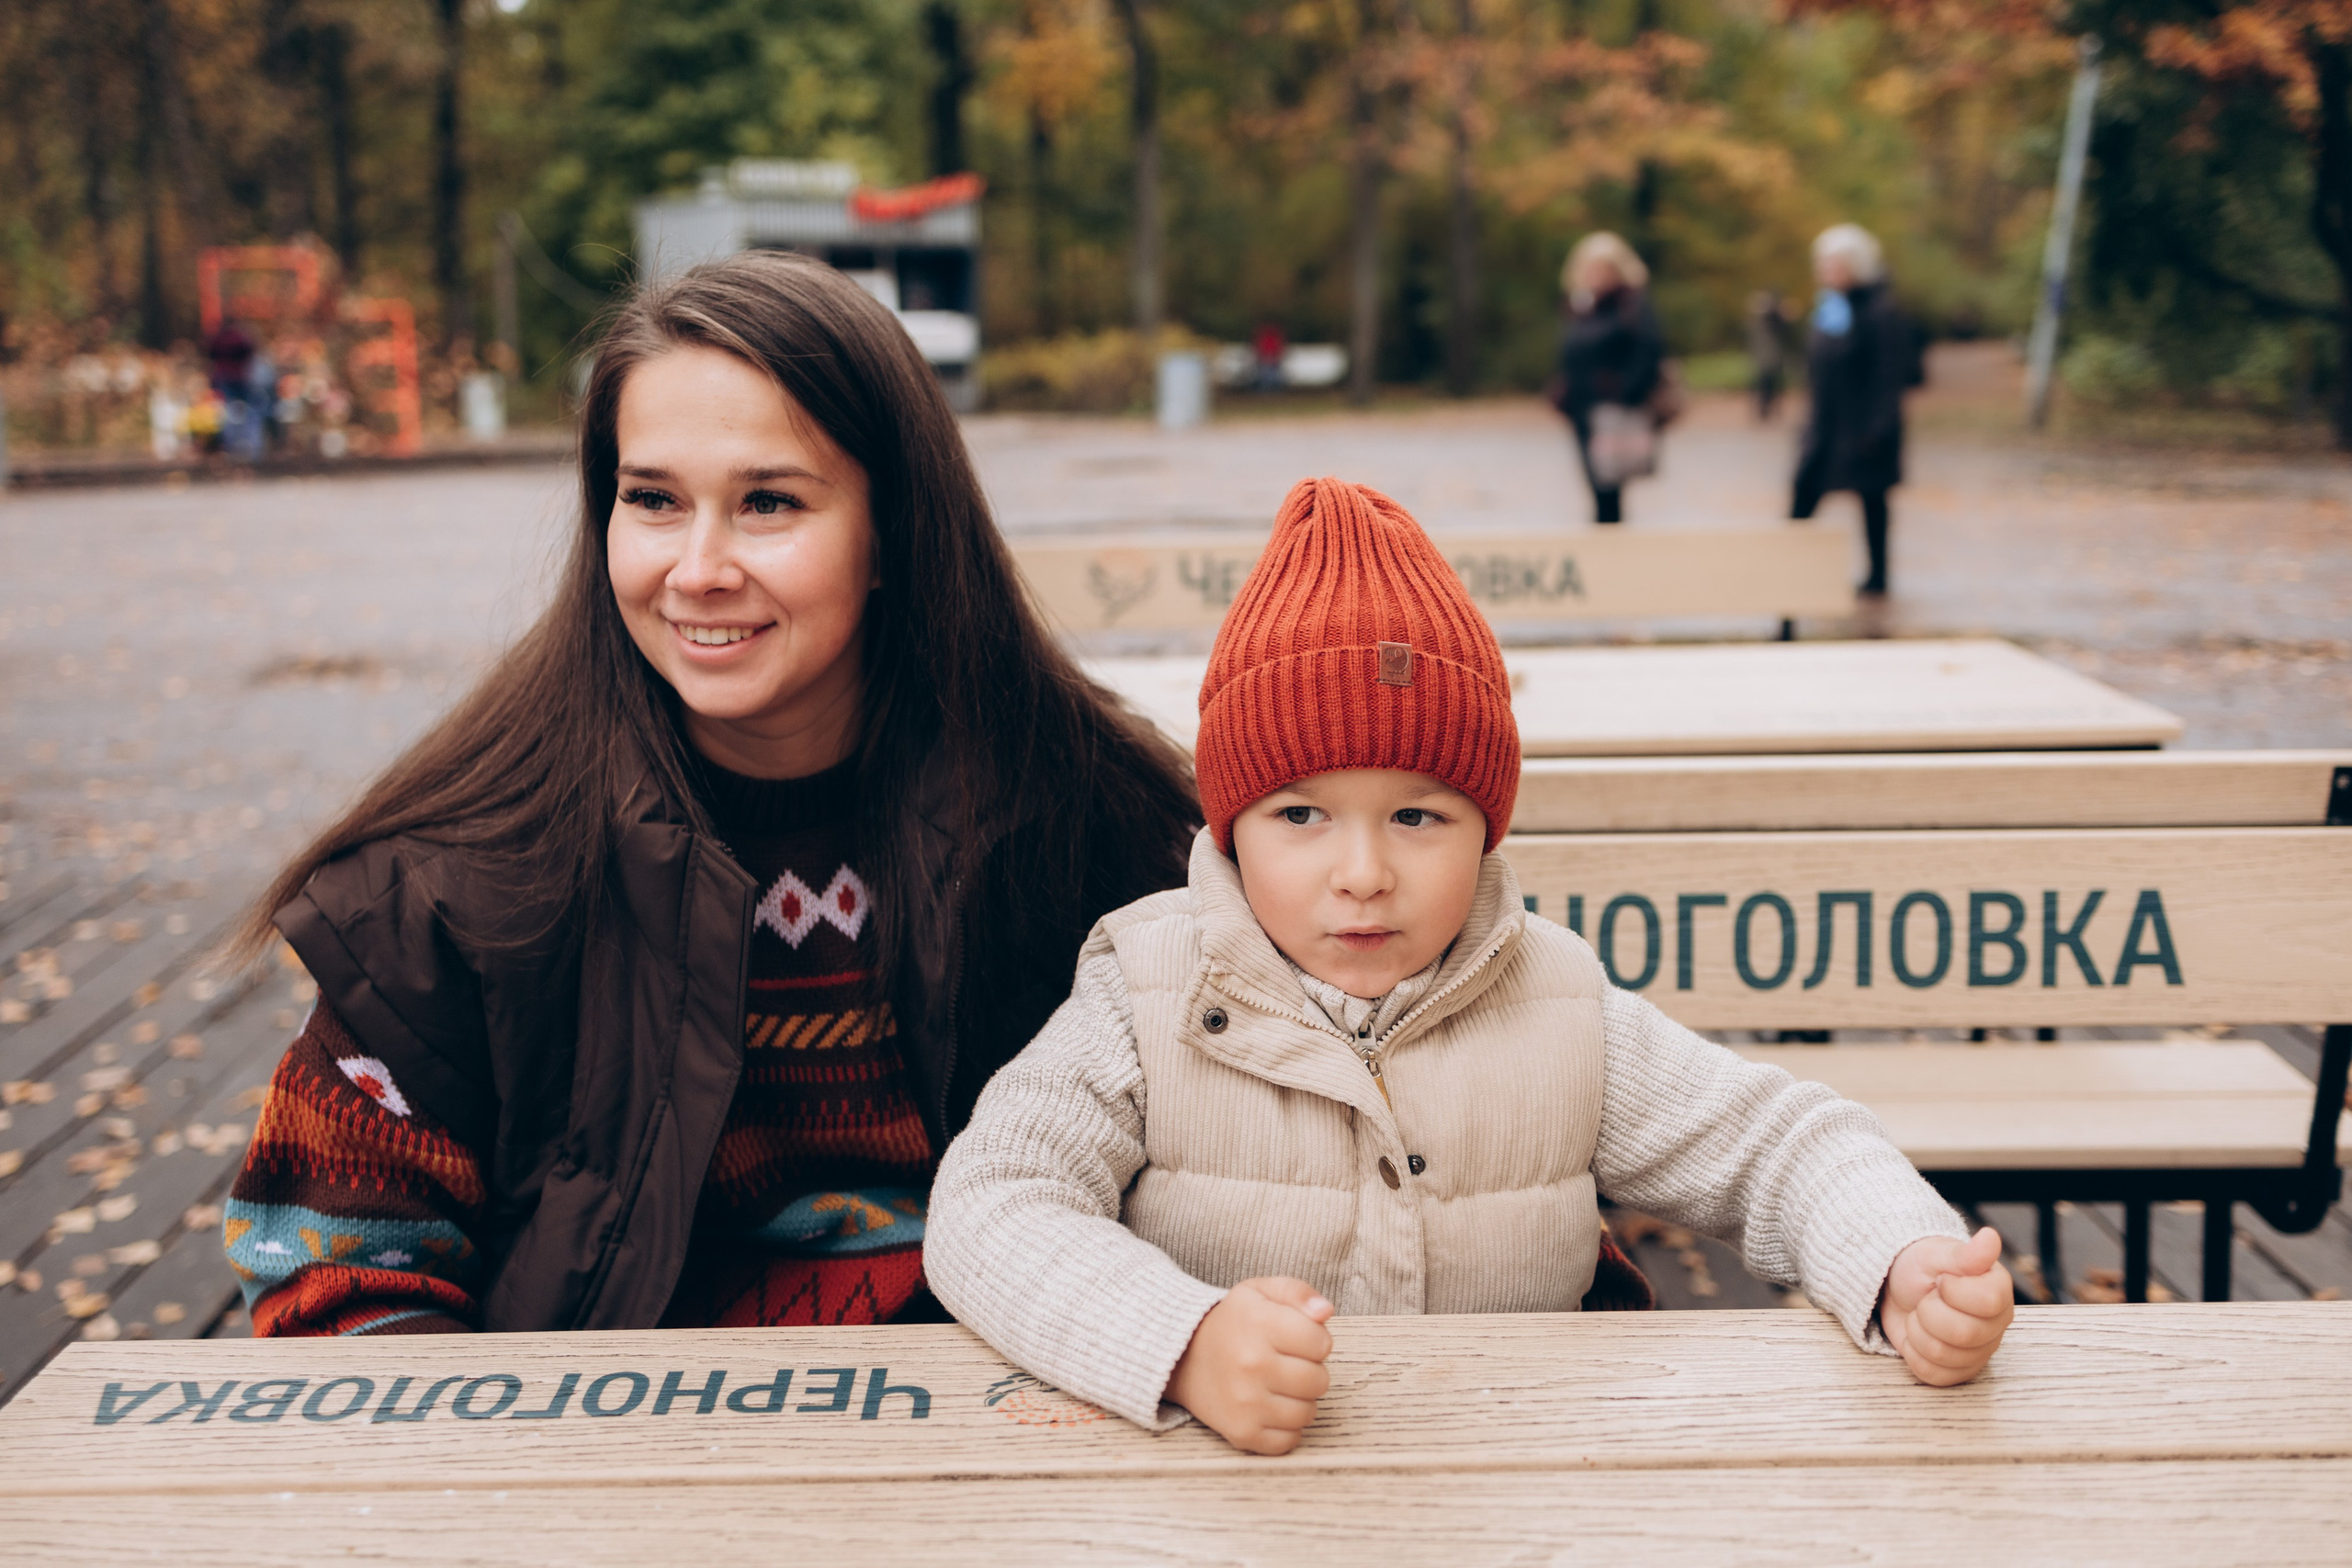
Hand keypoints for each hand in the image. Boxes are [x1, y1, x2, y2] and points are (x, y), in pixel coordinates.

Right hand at [1164, 1276, 1335, 1453]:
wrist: (1183, 1356)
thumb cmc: (1233, 1323)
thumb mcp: (1260, 1291)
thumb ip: (1298, 1292)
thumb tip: (1325, 1311)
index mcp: (1259, 1322)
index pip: (1322, 1343)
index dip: (1316, 1340)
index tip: (1298, 1339)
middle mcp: (1251, 1363)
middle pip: (1319, 1381)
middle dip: (1311, 1371)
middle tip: (1287, 1363)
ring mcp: (1245, 1402)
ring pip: (1308, 1413)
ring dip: (1300, 1400)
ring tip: (1279, 1384)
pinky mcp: (1241, 1432)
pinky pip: (1289, 1440)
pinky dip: (1285, 1427)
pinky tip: (1270, 1407)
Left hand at [1879, 1227, 2015, 1386]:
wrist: (1900, 1288)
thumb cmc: (1923, 1267)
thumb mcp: (1937, 1254)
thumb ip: (1965, 1254)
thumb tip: (1991, 1238)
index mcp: (1998, 1291)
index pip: (1987, 1302)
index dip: (1952, 1290)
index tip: (1940, 1279)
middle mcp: (1996, 1324)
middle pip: (1962, 1334)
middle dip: (1928, 1311)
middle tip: (1926, 1298)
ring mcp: (1979, 1351)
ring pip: (1943, 1356)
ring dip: (1917, 1331)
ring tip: (1921, 1315)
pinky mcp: (1959, 1371)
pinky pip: (1933, 1374)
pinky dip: (1913, 1353)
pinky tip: (1917, 1335)